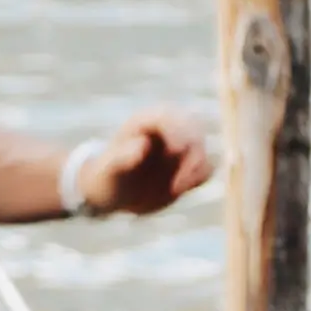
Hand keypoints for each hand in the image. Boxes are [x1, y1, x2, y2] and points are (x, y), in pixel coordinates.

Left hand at [68, 110, 214, 215]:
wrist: (112, 194)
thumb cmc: (106, 177)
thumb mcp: (108, 169)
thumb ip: (122, 156)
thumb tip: (142, 145)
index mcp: (145, 122)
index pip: (168, 116)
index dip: (177, 129)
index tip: (177, 149)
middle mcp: (166, 130)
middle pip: (192, 127)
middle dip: (192, 148)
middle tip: (180, 174)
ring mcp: (179, 148)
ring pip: (200, 148)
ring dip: (197, 166)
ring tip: (177, 187)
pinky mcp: (188, 166)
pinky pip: (205, 167)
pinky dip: (199, 176)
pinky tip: (181, 189)